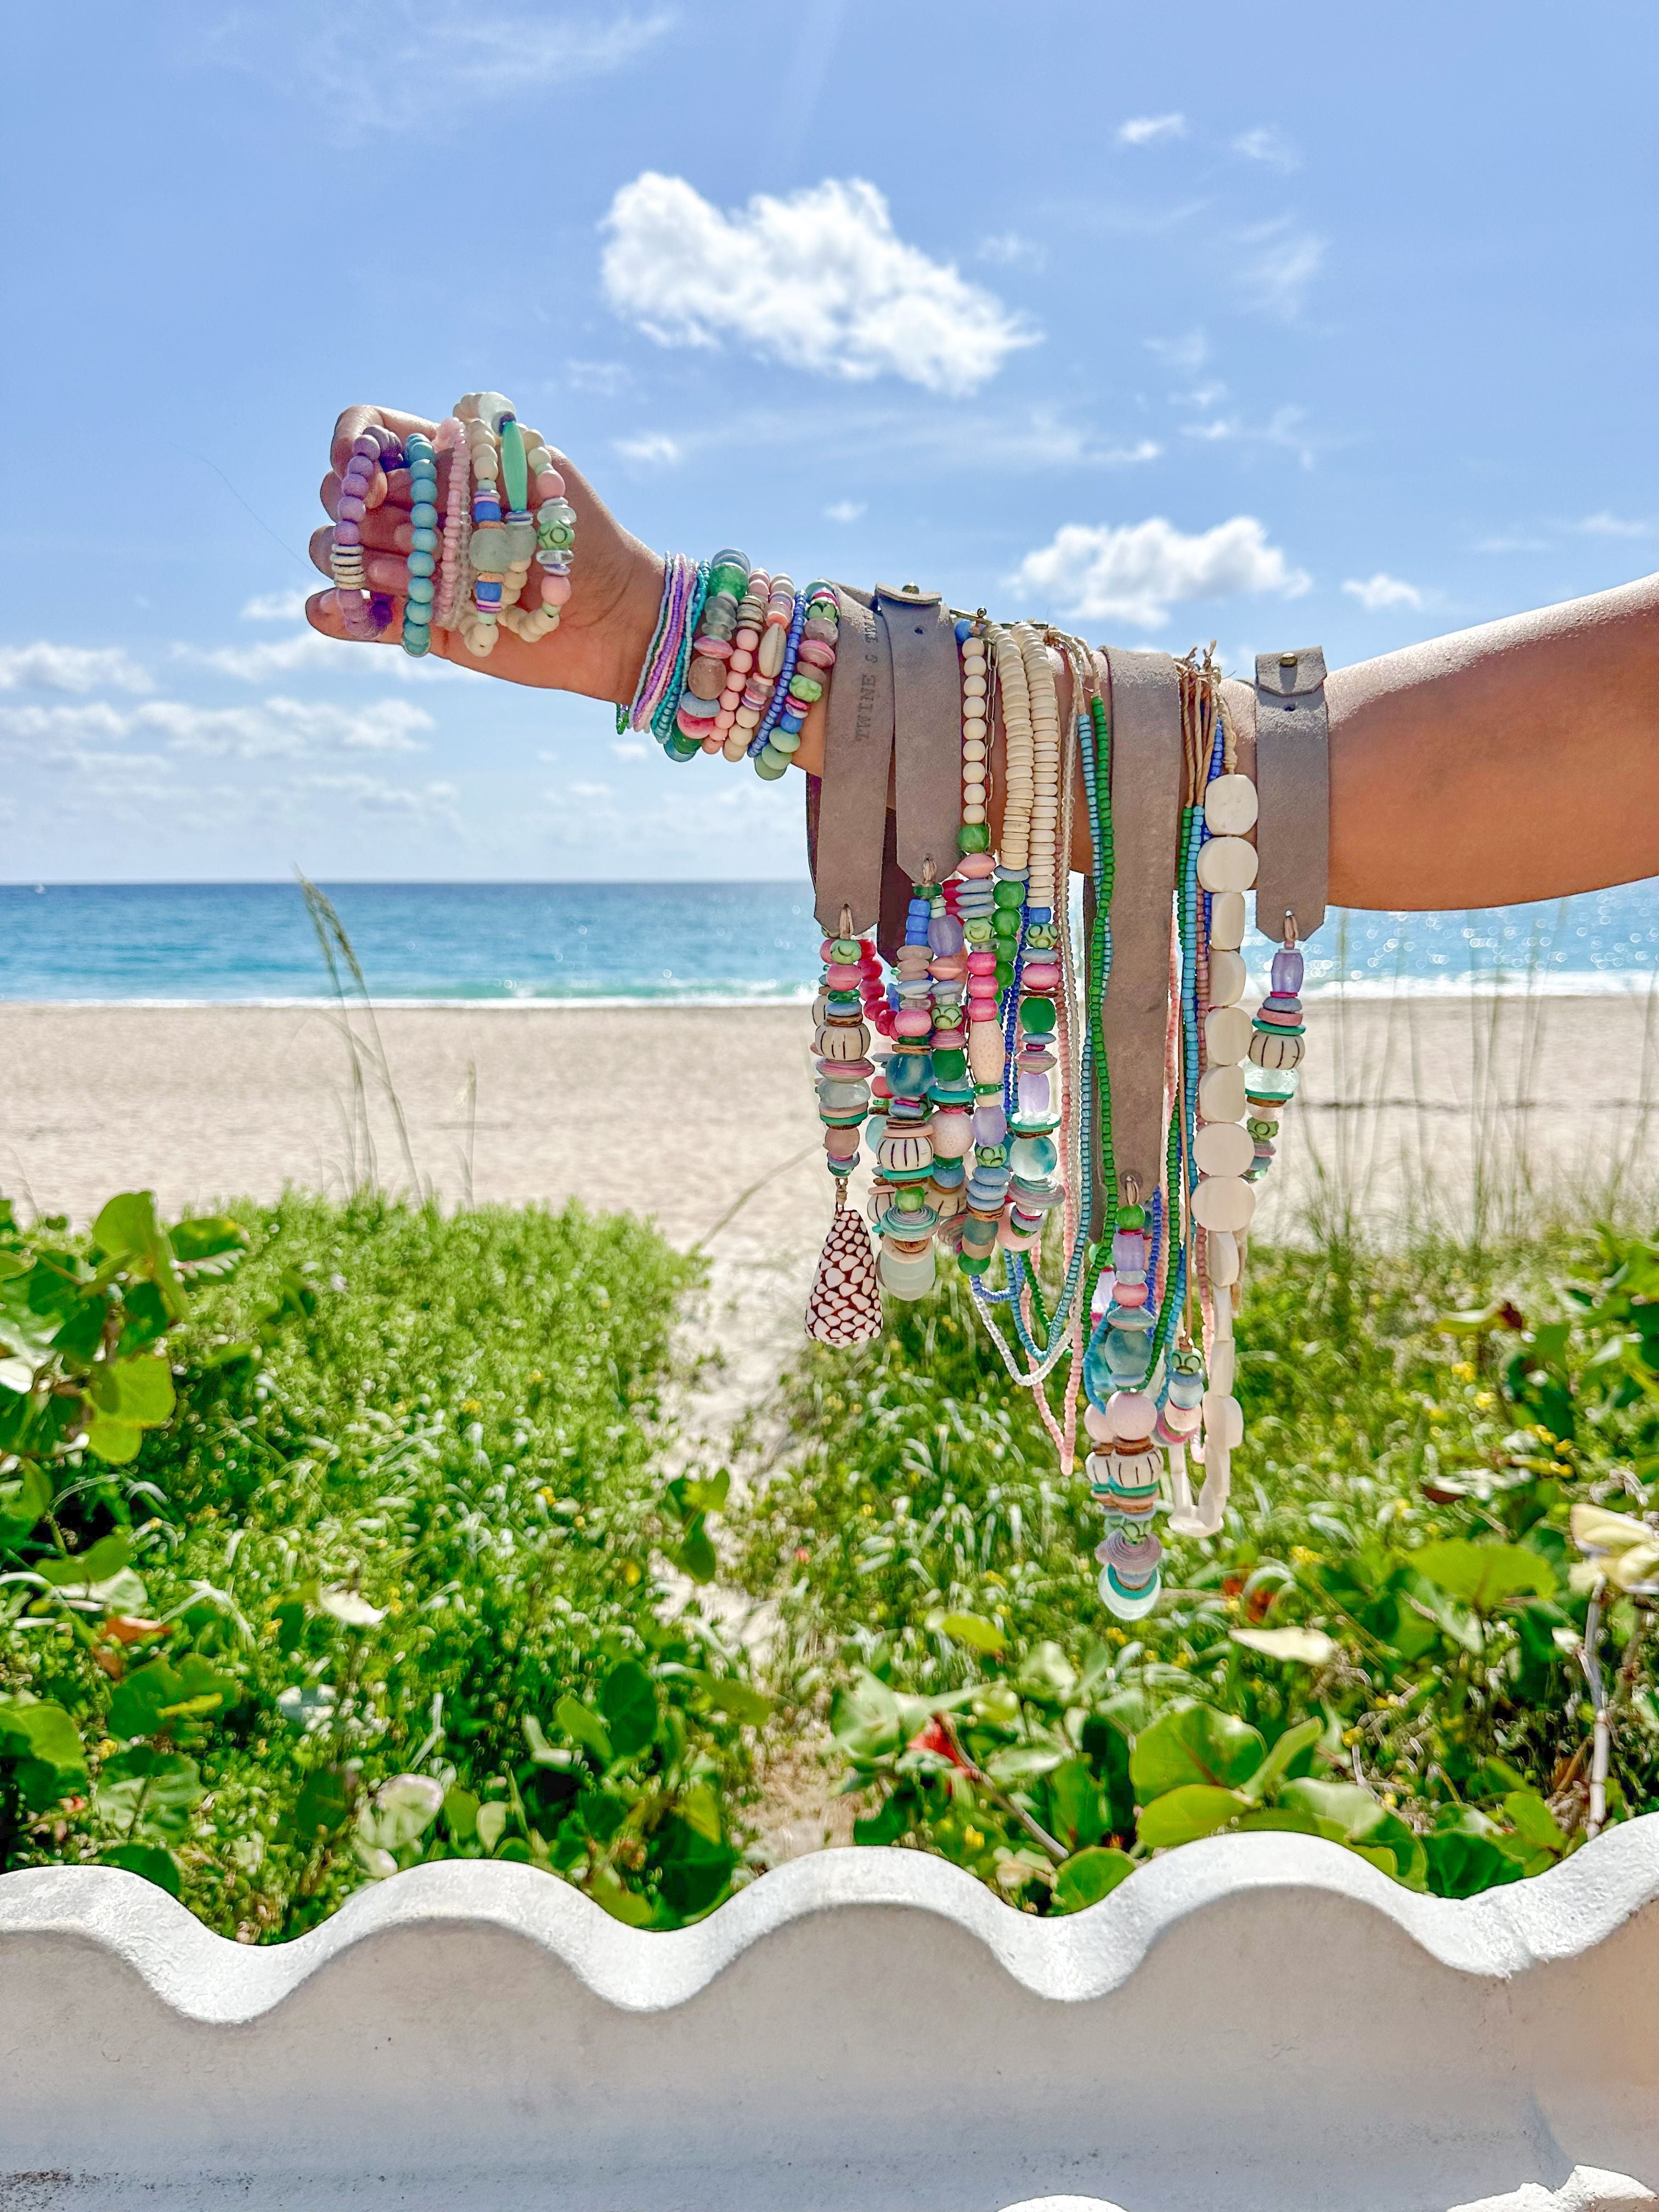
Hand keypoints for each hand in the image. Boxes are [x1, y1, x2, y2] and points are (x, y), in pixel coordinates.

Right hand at [304, 404, 664, 704]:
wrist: (615, 621)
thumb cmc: (588, 540)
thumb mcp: (540, 477)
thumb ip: (478, 455)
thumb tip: (408, 453)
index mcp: (446, 466)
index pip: (372, 433)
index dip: (350, 444)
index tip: (355, 466)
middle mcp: (423, 513)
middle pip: (345, 495)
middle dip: (359, 511)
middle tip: (410, 535)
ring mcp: (418, 569)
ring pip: (343, 553)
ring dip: (357, 563)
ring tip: (409, 581)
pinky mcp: (422, 623)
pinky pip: (360, 617)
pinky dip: (335, 612)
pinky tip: (333, 609)